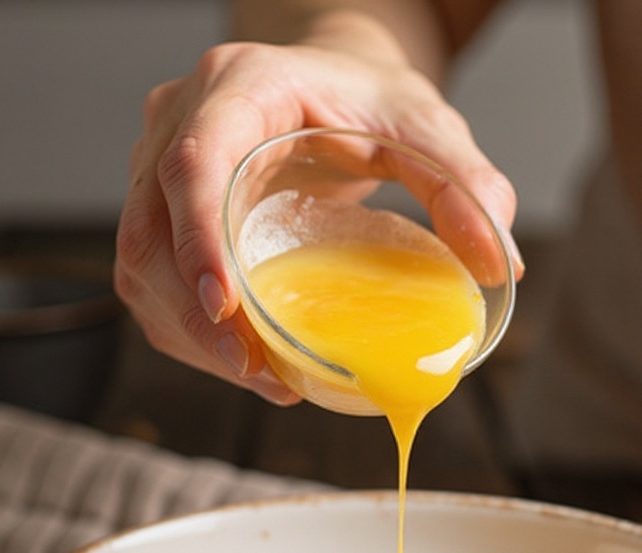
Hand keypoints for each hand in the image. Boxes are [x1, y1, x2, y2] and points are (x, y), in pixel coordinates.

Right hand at [113, 27, 519, 401]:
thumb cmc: (368, 101)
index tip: (228, 308)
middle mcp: (177, 124)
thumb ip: (465, 184)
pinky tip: (245, 360)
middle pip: (151, 231)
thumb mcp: (427, 128)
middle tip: (260, 372)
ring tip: (262, 377)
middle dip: (197, 317)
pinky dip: (191, 334)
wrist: (328, 87)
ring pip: (142, 267)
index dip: (198, 240)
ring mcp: (158, 172)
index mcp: (236, 88)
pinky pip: (153, 284)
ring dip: (192, 336)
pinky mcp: (163, 216)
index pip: (192, 164)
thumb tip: (498, 263)